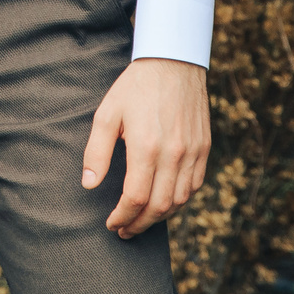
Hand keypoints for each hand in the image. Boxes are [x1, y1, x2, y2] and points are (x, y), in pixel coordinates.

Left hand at [81, 58, 210, 238]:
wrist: (173, 62)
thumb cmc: (135, 87)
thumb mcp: (107, 114)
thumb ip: (97, 151)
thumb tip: (89, 183)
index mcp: (146, 147)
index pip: (135, 198)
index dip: (122, 217)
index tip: (111, 223)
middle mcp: (173, 154)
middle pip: (158, 207)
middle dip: (139, 225)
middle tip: (124, 230)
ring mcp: (193, 152)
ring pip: (179, 201)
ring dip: (159, 217)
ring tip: (141, 221)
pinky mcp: (204, 148)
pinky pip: (194, 186)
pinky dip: (179, 201)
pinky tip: (163, 202)